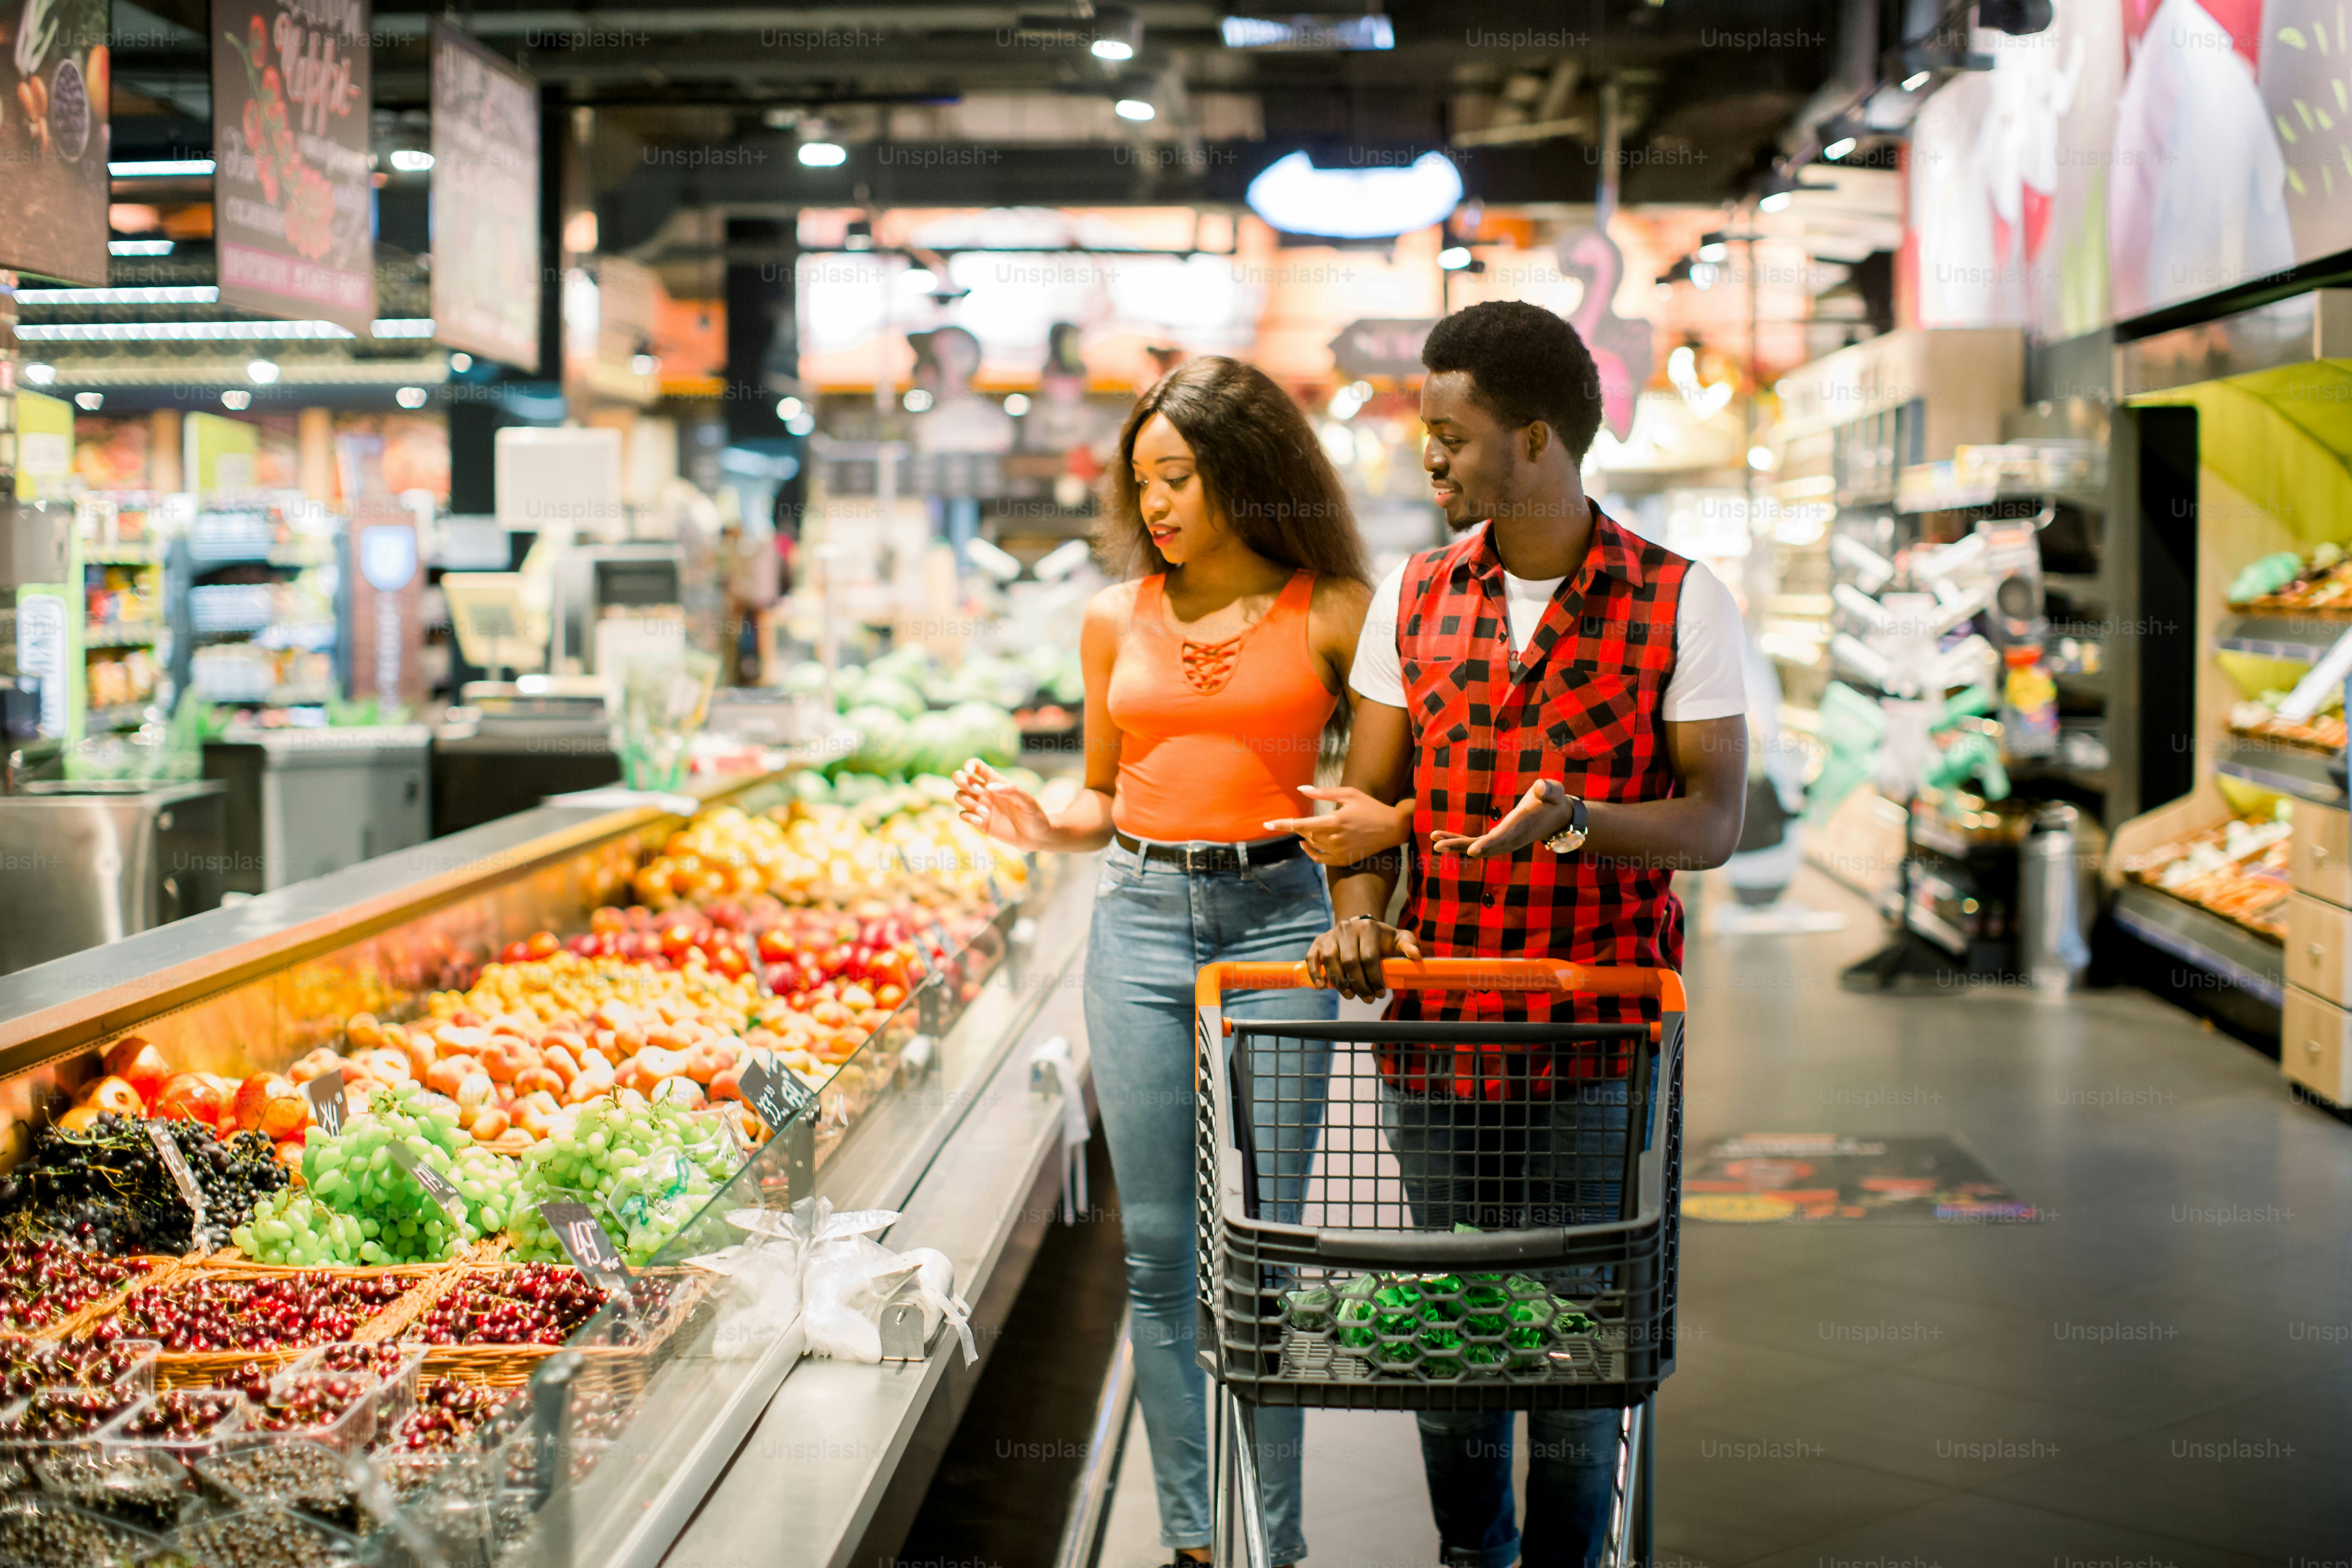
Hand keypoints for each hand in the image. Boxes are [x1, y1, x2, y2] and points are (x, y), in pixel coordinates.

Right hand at [952, 759, 1051, 851]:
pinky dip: (968, 816)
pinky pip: (963, 815)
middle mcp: (985, 791)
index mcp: (995, 781)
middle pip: (961, 778)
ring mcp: (980, 806)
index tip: (970, 770)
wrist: (1035, 837)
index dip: (970, 764)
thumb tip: (990, 786)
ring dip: (967, 801)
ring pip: (959, 796)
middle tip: (977, 790)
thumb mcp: (1027, 800)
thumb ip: (1011, 790)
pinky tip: (981, 820)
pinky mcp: (979, 822)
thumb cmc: (1033, 815)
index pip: (977, 766)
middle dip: (961, 780)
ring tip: (985, 812)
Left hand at [1262, 787, 1417, 865]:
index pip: (1301, 824)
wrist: (1392, 828)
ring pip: (1312, 845)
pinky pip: (1320, 859)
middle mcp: (1335, 838)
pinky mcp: (1344, 859)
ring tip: (1309, 828)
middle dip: (1299, 826)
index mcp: (1334, 820)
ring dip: (1306, 836)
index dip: (1282, 825)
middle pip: (1305, 834)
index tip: (1266, 825)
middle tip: (1301, 820)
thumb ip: (1323, 792)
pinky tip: (1307, 844)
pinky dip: (1311, 852)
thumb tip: (1301, 789)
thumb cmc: (1370, 807)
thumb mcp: (1348, 793)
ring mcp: (1339, 851)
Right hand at [1305, 915, 1422, 999]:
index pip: (1369, 957)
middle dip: (1359, 984)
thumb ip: (1409, 946)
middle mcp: (1347, 928)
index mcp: (1368, 927)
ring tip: (1350, 995)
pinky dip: (1315, 973)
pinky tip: (1322, 987)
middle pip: (1349, 961)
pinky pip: (1312, 958)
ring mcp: (1331, 935)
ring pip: (1330, 961)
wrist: (1360, 928)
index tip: (1380, 993)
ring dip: (1339, 982)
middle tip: (1367, 999)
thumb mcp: (1399, 939)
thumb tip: (1416, 956)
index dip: (1374, 978)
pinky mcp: (1318, 942)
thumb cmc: (1382, 940)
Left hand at [1429, 779, 1573, 858]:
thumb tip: (1540, 788)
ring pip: (1477, 846)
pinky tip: (1440, 838)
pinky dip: (1458, 842)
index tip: (1473, 850)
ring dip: (1455, 844)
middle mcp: (1511, 838)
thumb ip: (1549, 790)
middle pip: (1485, 845)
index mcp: (1523, 824)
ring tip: (1435, 840)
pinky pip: (1476, 843)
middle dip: (1461, 846)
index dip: (1489, 843)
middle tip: (1439, 845)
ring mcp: (1503, 842)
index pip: (1505, 836)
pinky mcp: (1497, 841)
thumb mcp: (1554, 791)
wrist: (1555, 818)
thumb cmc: (1552, 800)